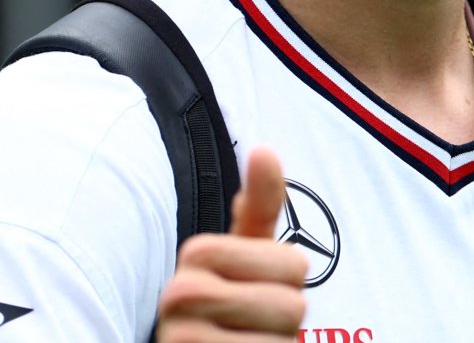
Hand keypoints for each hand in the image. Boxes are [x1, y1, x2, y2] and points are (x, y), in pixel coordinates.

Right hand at [156, 146, 308, 340]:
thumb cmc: (230, 302)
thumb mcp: (246, 251)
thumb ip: (260, 205)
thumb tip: (263, 149)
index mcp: (198, 252)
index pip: (294, 264)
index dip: (288, 281)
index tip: (255, 284)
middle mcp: (179, 293)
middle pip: (291, 303)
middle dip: (283, 319)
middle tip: (250, 322)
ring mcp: (180, 336)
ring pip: (280, 339)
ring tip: (243, 341)